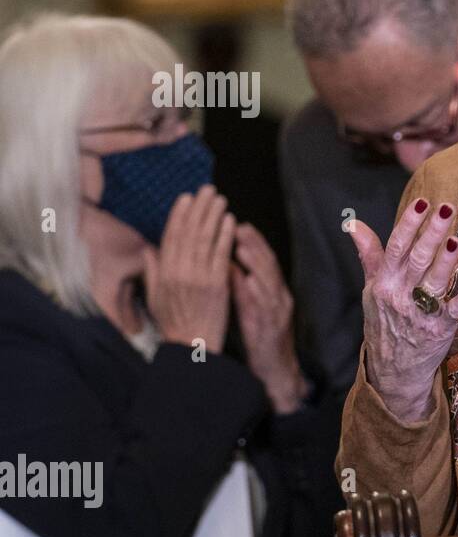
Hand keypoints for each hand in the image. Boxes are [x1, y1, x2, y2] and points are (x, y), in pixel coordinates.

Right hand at [144, 184, 234, 351]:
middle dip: (198, 208)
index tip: (186, 197)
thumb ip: (152, 271)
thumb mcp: (154, 297)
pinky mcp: (216, 285)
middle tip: (207, 189)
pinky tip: (230, 221)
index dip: (178, 215)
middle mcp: (178, 272)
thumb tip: (149, 250)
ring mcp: (198, 278)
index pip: (170, 237)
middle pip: (188, 233)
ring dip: (213, 216)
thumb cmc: (174, 323)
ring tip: (220, 199)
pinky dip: (225, 236)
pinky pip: (221, 255)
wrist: (191, 347)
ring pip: (204, 240)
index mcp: (163, 273)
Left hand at [231, 222, 306, 414]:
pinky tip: (244, 279)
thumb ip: (243, 289)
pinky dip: (254, 291)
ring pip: (269, 281)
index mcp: (275, 293)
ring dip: (256, 262)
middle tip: (239, 226)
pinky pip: (264, 306)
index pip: (266, 262)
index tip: (238, 224)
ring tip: (241, 245)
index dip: (254, 242)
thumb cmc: (260, 340)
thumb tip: (225, 266)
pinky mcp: (272, 328)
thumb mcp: (253, 310)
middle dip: (255, 244)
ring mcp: (278, 313)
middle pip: (270, 265)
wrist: (276, 373)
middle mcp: (280, 299)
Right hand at [351, 198, 457, 422]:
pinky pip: (453, 310)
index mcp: (384, 282)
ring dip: (447, 260)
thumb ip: (369, 255)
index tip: (422, 202)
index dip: (409, 224)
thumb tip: (354, 224)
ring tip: (457, 238)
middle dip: (432, 233)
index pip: (395, 247)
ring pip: (435, 281)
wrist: (392, 370)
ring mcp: (420, 313)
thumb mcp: (371, 289)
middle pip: (418, 259)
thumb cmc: (384, 323)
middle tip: (447, 208)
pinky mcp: (439, 329)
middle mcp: (400, 295)